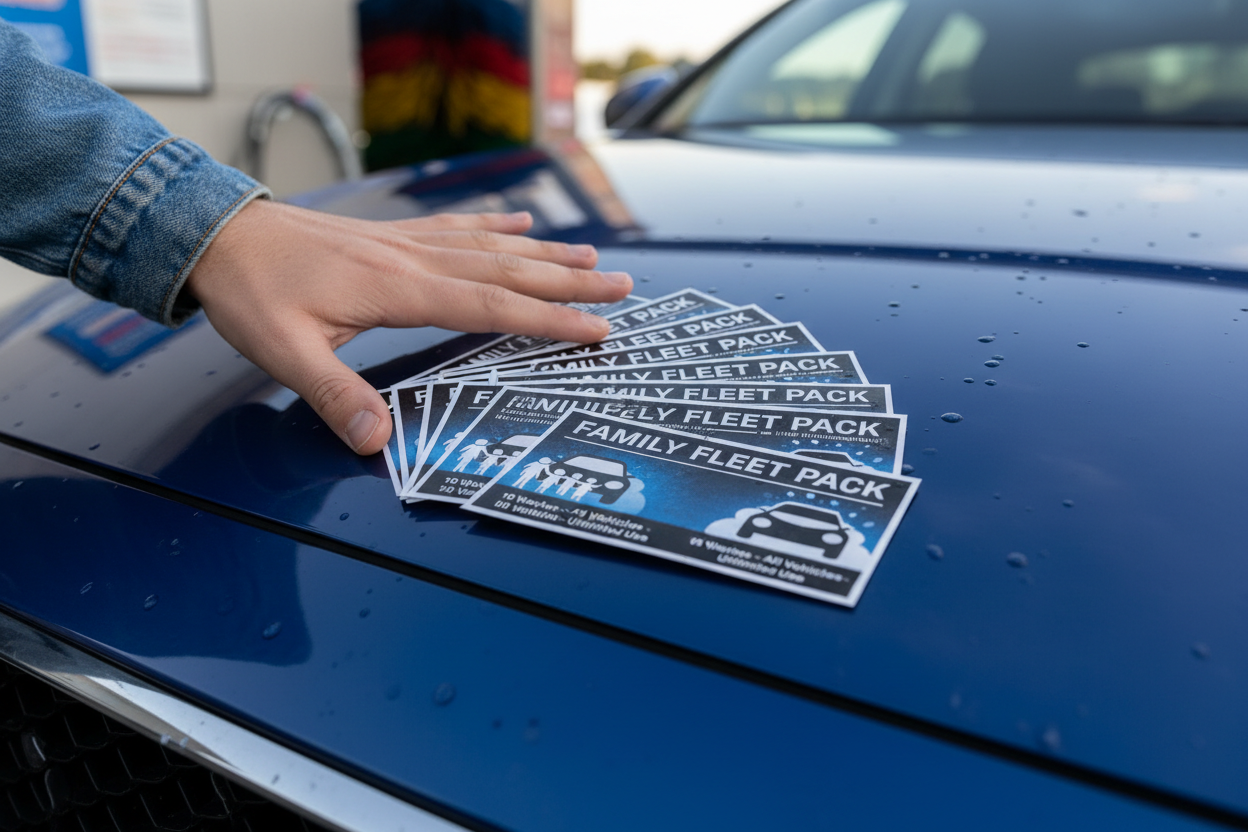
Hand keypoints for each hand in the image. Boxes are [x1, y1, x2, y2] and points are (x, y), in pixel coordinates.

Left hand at [185, 200, 631, 454]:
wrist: (219, 234)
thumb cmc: (252, 294)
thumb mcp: (284, 353)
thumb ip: (335, 396)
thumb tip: (378, 442)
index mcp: (398, 290)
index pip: (490, 307)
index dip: (547, 319)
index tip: (595, 328)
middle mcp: (414, 260)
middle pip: (508, 270)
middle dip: (569, 280)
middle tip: (623, 286)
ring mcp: (407, 242)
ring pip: (492, 246)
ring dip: (546, 252)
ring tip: (593, 255)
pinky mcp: (393, 236)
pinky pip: (457, 227)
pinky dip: (496, 224)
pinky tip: (522, 220)